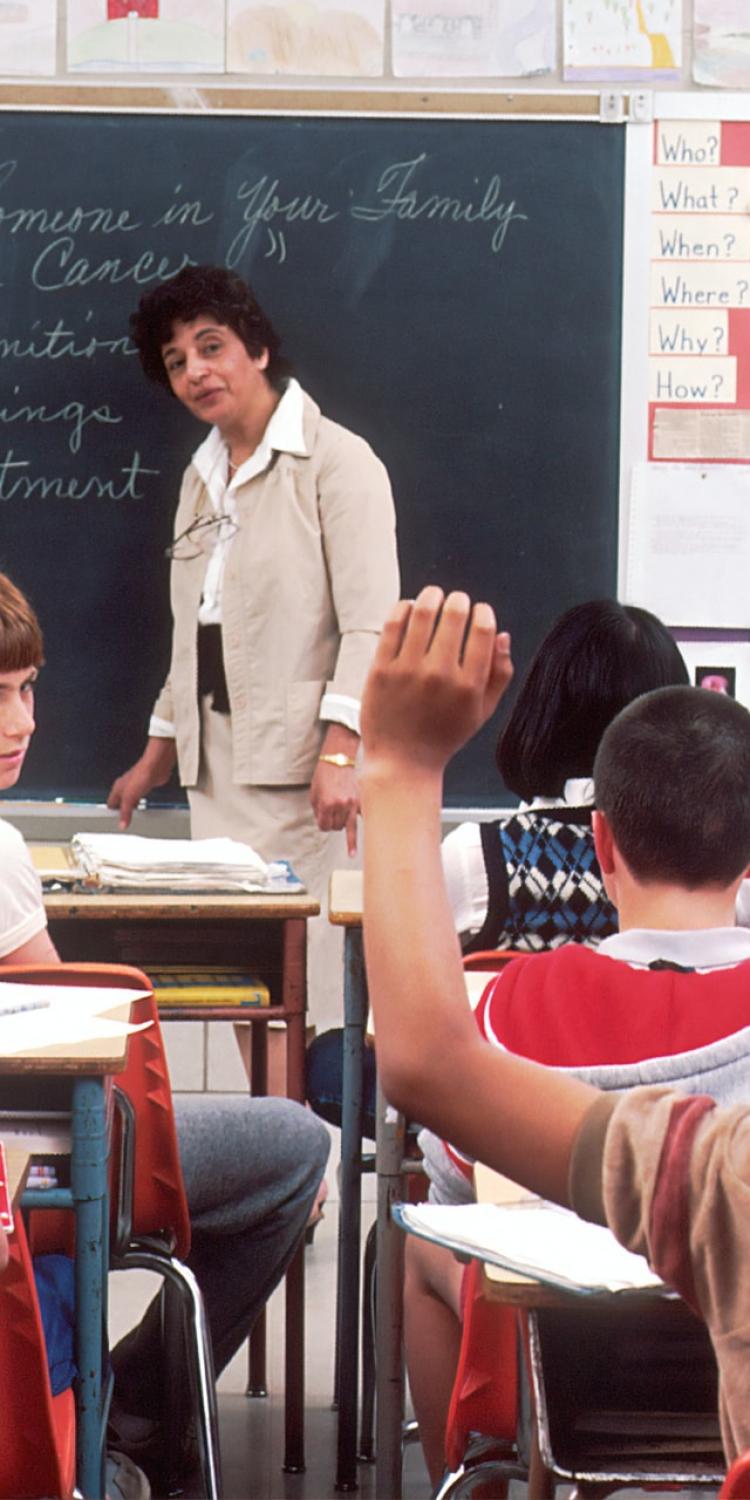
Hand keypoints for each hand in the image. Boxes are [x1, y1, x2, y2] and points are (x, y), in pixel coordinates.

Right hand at [107, 738, 176, 829]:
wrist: (156, 766)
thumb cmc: (141, 775)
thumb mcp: (130, 798)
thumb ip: (125, 812)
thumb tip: (122, 824)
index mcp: (117, 788)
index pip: (110, 804)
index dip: (111, 813)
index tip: (114, 822)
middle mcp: (125, 786)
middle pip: (120, 803)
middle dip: (123, 812)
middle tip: (126, 821)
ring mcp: (135, 786)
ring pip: (131, 800)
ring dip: (133, 808)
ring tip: (135, 816)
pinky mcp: (145, 786)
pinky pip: (142, 797)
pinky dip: (142, 803)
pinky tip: (145, 807)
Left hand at [310, 760, 359, 854]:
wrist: (339, 760)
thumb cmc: (324, 774)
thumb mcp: (314, 792)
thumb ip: (317, 809)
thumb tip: (323, 822)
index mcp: (326, 804)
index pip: (324, 826)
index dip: (322, 825)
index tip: (323, 823)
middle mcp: (340, 806)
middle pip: (335, 827)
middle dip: (332, 825)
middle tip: (332, 817)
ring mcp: (352, 805)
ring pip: (348, 828)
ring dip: (344, 829)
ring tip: (351, 851)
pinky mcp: (361, 801)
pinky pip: (361, 819)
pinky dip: (361, 829)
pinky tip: (361, 846)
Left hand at [361, 586, 512, 776]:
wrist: (402, 761)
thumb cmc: (444, 736)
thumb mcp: (482, 712)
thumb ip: (499, 674)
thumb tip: (503, 635)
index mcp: (469, 685)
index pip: (483, 630)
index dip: (483, 612)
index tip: (480, 611)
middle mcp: (440, 675)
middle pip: (454, 614)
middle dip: (460, 600)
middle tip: (457, 601)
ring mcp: (408, 671)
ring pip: (422, 612)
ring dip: (431, 595)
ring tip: (434, 595)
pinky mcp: (381, 669)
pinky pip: (393, 625)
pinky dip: (403, 608)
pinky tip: (409, 608)